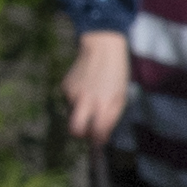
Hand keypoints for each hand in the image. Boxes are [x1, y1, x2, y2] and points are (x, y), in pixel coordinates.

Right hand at [57, 28, 134, 150]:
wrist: (101, 46)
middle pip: (74, 129)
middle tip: (88, 131)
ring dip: (82, 111)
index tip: (99, 140)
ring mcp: (73, 93)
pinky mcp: (65, 86)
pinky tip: (87, 85)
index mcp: (103, 103)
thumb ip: (111, 118)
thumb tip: (101, 136)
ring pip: (74, 113)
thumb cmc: (116, 73)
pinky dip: (78, 98)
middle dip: (79, 135)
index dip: (97, 140)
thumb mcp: (120, 96)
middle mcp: (86, 100)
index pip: (96, 132)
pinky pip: (71, 100)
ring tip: (94, 95)